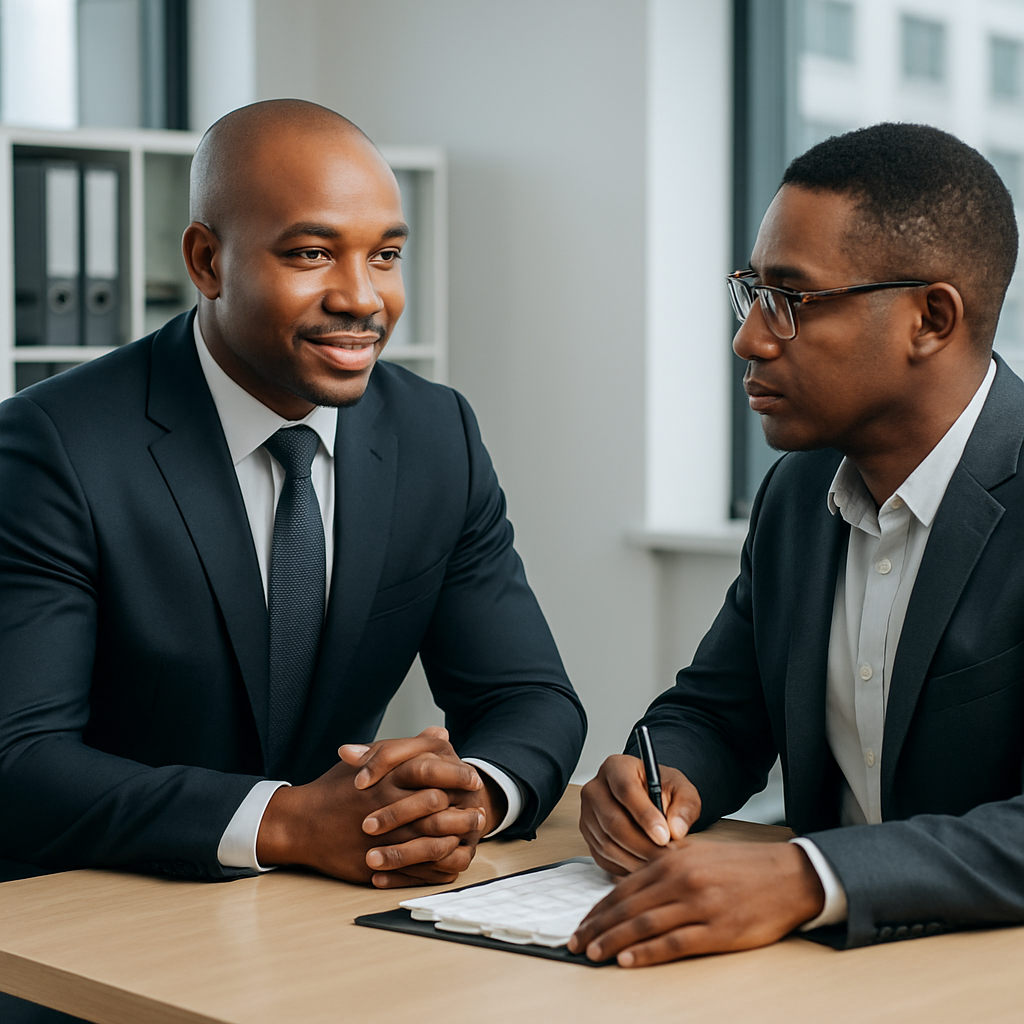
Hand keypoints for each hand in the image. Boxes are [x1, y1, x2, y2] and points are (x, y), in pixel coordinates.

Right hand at [256, 728, 483, 884]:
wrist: (301, 823)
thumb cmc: (337, 788)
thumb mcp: (370, 760)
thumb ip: (407, 747)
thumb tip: (441, 732)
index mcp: (384, 778)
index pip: (428, 770)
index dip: (455, 774)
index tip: (473, 778)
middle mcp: (384, 805)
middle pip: (435, 805)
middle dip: (462, 807)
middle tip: (480, 808)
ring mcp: (381, 835)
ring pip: (429, 836)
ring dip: (456, 833)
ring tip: (472, 829)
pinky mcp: (377, 860)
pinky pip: (416, 864)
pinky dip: (437, 860)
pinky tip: (452, 853)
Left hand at [568, 840, 824, 966]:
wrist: (788, 876)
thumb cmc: (741, 868)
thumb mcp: (698, 855)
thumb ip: (665, 869)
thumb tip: (631, 889)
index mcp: (673, 860)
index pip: (624, 888)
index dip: (598, 909)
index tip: (581, 925)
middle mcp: (681, 879)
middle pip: (628, 907)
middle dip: (598, 927)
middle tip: (577, 944)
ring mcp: (699, 905)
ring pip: (644, 925)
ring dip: (614, 942)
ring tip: (594, 954)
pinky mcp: (717, 930)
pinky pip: (673, 944)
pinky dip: (647, 953)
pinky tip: (628, 961)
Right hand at [579, 754, 700, 874]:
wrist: (648, 798)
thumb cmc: (662, 790)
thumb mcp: (682, 790)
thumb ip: (685, 806)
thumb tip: (676, 829)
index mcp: (617, 767)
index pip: (626, 790)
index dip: (645, 816)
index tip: (664, 836)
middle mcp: (596, 788)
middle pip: (613, 821)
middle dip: (642, 845)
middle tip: (666, 856)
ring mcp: (588, 813)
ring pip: (607, 843)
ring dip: (635, 859)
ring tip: (660, 862)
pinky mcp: (587, 835)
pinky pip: (603, 857)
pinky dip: (624, 866)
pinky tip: (645, 864)